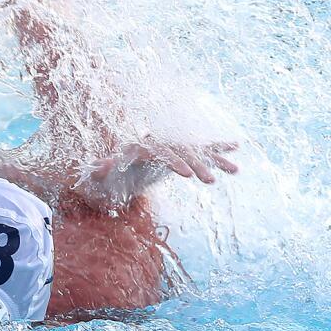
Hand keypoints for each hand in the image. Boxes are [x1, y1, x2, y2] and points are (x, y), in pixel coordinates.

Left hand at [70, 139, 238, 206]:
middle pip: (177, 150)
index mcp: (133, 150)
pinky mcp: (172, 157)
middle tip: (210, 181)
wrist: (105, 182)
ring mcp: (163, 150)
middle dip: (195, 163)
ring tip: (235, 170)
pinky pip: (195, 151)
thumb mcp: (95, 182)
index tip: (187, 175)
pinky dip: (214, 149)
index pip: (157, 151)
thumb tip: (105, 164)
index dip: (172, 161)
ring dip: (212, 158)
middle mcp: (151, 145)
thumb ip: (98, 172)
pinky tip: (236, 146)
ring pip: (191, 150)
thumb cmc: (99, 184)